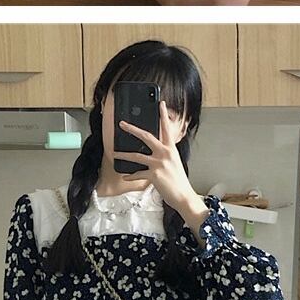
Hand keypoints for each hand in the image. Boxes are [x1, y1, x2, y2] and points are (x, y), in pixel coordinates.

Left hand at [115, 101, 208, 237]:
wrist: (183, 196)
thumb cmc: (179, 181)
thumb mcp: (174, 164)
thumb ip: (164, 156)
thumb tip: (153, 153)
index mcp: (171, 149)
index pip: (167, 128)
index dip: (163, 115)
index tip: (161, 103)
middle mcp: (165, 153)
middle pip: (146, 136)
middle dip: (132, 129)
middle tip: (122, 124)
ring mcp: (159, 163)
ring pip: (137, 155)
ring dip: (124, 154)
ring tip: (115, 153)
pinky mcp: (153, 175)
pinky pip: (137, 173)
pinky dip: (130, 175)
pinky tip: (125, 176)